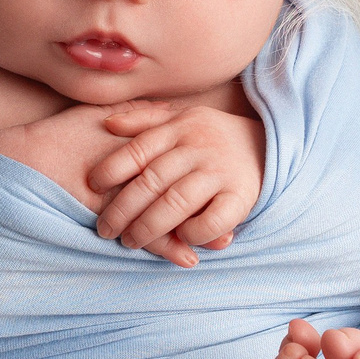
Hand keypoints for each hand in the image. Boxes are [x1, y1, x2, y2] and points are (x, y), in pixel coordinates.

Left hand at [86, 100, 265, 267]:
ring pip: (176, 204)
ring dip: (148, 228)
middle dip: (122, 210)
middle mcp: (198, 148)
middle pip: (151, 182)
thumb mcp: (181, 116)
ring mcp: (220, 172)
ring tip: (130, 242)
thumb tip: (108, 124)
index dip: (111, 170)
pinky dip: (193, 233)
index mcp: (179, 129)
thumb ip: (144, 119)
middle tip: (105, 229)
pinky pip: (212, 220)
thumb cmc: (211, 134)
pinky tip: (180, 239)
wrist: (268, 143)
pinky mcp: (241, 196)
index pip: (138, 150)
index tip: (92, 186)